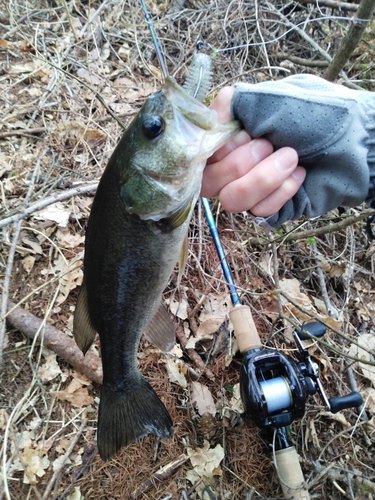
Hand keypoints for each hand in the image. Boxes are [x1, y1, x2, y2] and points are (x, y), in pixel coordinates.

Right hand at [201, 87, 305, 216]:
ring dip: (262, 179)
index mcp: (226, 133)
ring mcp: (247, 186)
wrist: (354, 141)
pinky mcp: (266, 207)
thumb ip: (228, 105)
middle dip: (240, 163)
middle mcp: (230, 161)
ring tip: (291, 158)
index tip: (243, 134)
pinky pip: (258, 212)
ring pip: (231, 200)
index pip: (196, 152)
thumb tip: (207, 120)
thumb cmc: (314, 113)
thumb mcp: (268, 98)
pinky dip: (281, 193)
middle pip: (208, 181)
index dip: (216, 148)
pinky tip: (300, 175)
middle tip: (269, 144)